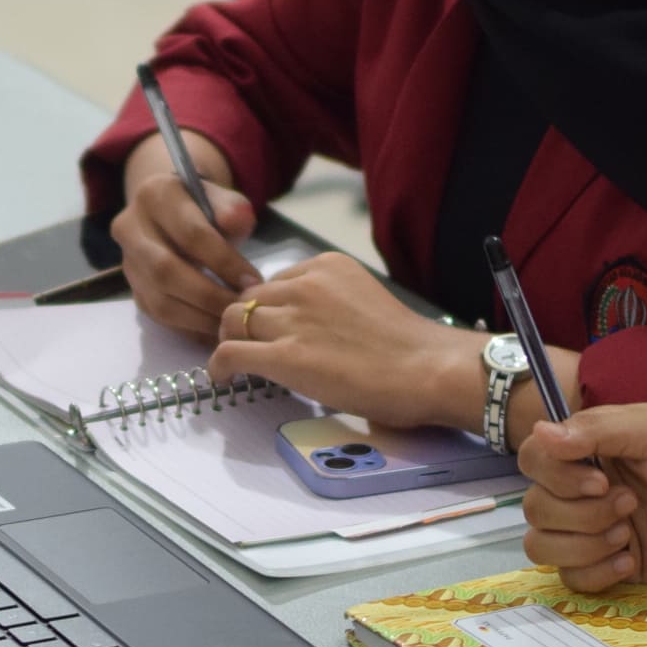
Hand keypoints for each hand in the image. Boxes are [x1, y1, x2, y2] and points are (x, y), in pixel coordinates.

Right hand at [114, 135, 261, 335]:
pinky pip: (159, 316)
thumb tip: (237, 220)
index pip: (190, 234)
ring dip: (200, 318)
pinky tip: (216, 330)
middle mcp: (130, 228)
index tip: (253, 281)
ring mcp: (128, 263)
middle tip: (241, 307)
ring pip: (159, 300)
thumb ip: (232, 206)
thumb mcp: (222, 197)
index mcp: (155, 195)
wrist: (174, 210)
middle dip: (209, 295)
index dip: (223, 261)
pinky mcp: (133, 289)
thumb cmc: (206, 206)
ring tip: (231, 323)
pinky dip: (190, 328)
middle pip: (166, 271)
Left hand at [206, 251, 468, 429]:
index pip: (274, 281)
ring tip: (237, 362)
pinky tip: (224, 379)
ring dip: (229, 341)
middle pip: (248, 299)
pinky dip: (219, 366)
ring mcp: (292, 320)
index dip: (266, 307)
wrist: (427, 369)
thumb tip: (310, 329)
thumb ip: (331, 303)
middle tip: (249, 346)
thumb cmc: (410, 346)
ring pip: (233, 322)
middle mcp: (304, 285)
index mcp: (326, 266)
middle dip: (243, 323)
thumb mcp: (365, 300)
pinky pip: (229, 353)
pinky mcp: (284, 356)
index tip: (269, 328)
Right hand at [518, 404, 646, 590]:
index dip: (553, 476)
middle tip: (631, 505)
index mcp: (589, 450)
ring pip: (543, 547)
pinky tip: (631, 560)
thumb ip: (593, 430)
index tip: (598, 481)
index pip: (533, 460)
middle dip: (580, 513)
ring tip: (630, 533)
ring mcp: (597, 531)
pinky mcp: (615, 566)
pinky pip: (572, 580)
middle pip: (534, 508)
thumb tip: (538, 431)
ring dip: (584, 543)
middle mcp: (585, 490)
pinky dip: (595, 572)